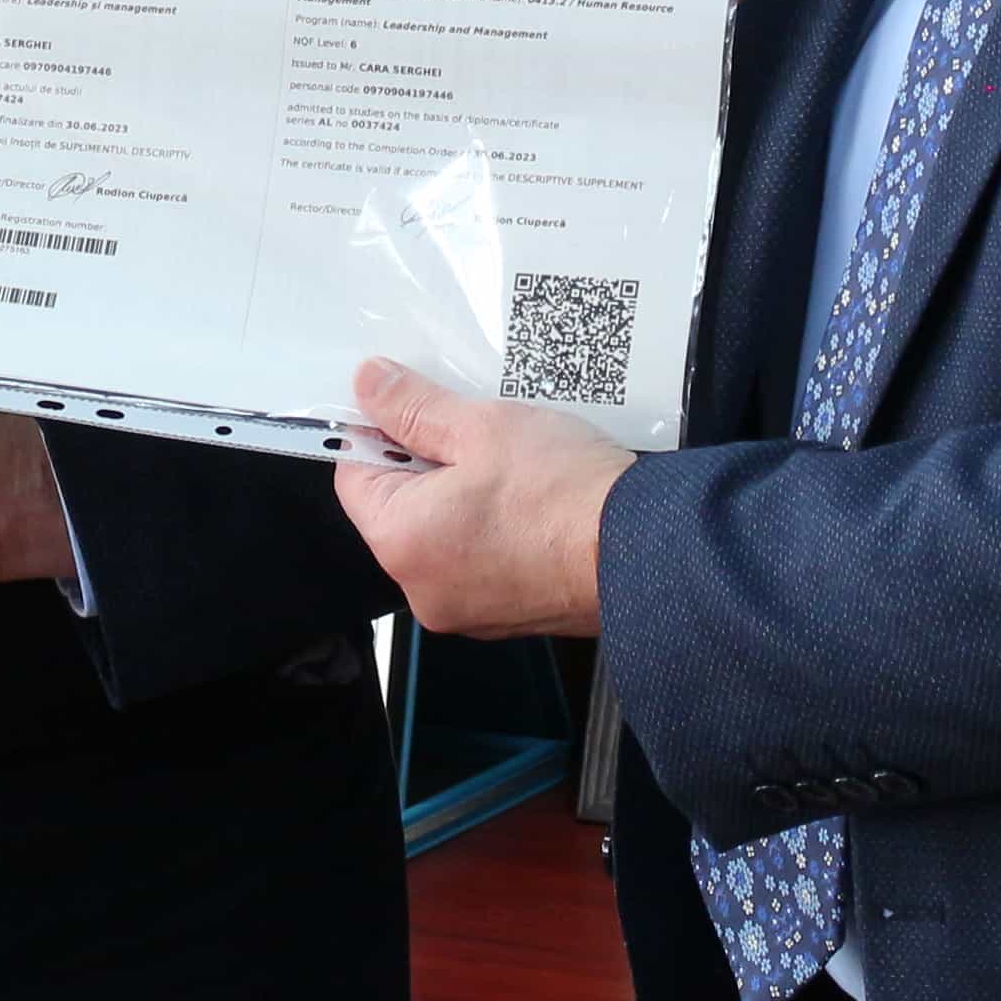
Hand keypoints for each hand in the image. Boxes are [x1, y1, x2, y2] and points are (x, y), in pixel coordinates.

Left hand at [331, 361, 623, 636]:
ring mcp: (465, 609)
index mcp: (402, 542)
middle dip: (428, 464)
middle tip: (475, 430)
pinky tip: (531, 500)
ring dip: (464, 495)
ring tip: (512, 464)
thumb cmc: (565, 494)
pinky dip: (494, 529)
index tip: (413, 407)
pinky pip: (478, 560)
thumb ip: (414, 406)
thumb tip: (369, 385)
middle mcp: (422, 588)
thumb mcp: (481, 426)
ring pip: (442, 534)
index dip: (380, 431)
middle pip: (398, 508)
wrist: (645, 551)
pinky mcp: (505, 615)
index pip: (354, 475)